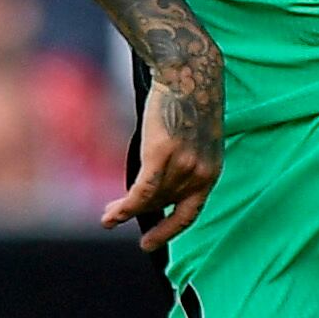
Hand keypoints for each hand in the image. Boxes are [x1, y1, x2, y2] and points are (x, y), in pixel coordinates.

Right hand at [106, 43, 222, 249]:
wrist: (188, 74)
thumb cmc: (188, 102)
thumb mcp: (193, 139)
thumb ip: (181, 163)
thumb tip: (156, 184)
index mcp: (211, 170)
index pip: (191, 212)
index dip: (170, 230)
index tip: (151, 244)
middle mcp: (201, 173)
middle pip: (163, 204)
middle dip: (138, 214)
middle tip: (112, 216)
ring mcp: (183, 165)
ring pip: (150, 199)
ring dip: (125, 210)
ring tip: (107, 216)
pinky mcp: (163, 154)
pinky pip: (143, 191)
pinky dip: (127, 207)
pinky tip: (111, 217)